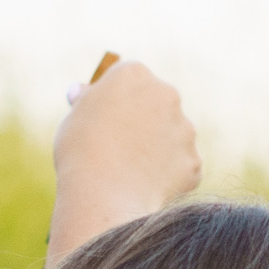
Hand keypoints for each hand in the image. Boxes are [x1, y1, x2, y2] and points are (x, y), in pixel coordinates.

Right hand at [49, 59, 200, 260]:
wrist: (104, 194)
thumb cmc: (81, 152)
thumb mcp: (74, 117)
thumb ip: (87, 101)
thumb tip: (81, 91)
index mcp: (134, 74)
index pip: (129, 80)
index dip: (116, 101)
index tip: (106, 118)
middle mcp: (167, 94)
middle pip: (156, 105)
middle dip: (144, 122)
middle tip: (120, 148)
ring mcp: (185, 128)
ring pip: (171, 138)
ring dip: (157, 150)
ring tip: (130, 172)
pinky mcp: (193, 161)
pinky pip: (180, 168)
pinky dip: (166, 179)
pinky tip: (144, 188)